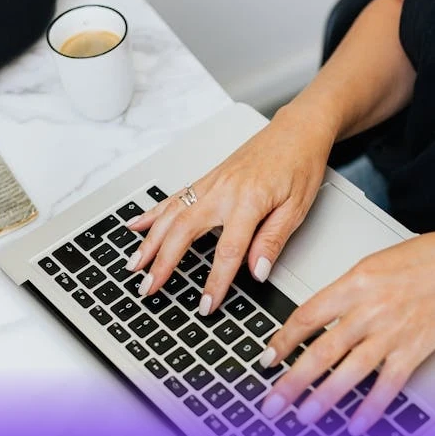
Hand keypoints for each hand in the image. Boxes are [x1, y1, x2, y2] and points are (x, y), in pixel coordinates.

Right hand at [126, 106, 337, 313]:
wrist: (297, 130)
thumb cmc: (300, 165)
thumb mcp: (297, 209)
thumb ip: (272, 241)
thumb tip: (256, 272)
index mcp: (249, 201)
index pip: (227, 251)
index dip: (215, 282)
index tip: (206, 304)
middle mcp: (223, 190)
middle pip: (184, 232)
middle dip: (163, 263)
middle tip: (149, 288)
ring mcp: (211, 183)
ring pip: (171, 215)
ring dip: (149, 242)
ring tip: (134, 265)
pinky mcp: (207, 178)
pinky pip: (174, 197)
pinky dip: (152, 213)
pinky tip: (136, 225)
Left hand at [257, 229, 434, 435]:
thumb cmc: (424, 260)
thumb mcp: (372, 265)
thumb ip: (344, 292)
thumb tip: (316, 318)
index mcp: (354, 283)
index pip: (307, 316)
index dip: (283, 341)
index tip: (267, 359)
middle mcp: (369, 309)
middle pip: (322, 350)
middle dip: (292, 381)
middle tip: (272, 402)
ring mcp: (392, 332)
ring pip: (350, 371)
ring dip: (323, 398)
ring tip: (304, 416)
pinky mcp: (414, 350)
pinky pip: (388, 384)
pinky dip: (371, 407)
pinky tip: (356, 423)